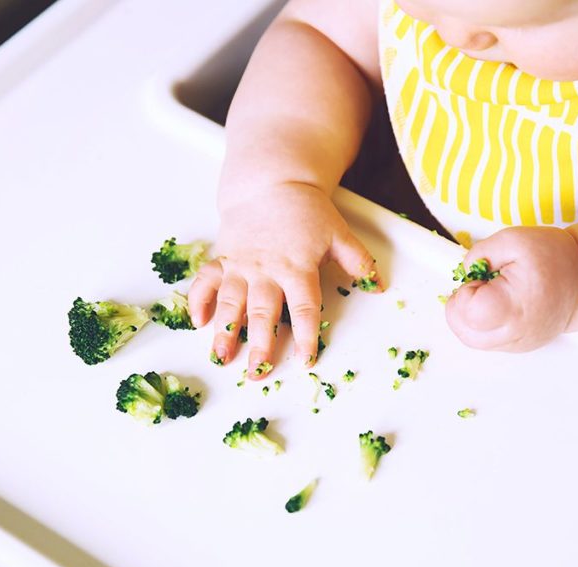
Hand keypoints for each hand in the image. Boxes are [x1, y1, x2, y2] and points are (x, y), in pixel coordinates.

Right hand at [188, 181, 380, 377]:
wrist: (269, 182)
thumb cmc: (305, 210)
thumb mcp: (338, 233)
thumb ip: (359, 262)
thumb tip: (379, 286)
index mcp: (297, 267)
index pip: (303, 308)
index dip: (305, 335)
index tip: (305, 359)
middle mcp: (266, 270)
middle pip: (263, 312)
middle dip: (259, 345)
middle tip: (257, 372)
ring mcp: (241, 265)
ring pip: (230, 302)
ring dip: (224, 330)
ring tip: (221, 356)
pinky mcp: (222, 258)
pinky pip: (205, 281)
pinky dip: (198, 300)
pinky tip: (197, 322)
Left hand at [445, 226, 577, 351]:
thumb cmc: (553, 259)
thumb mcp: (515, 239)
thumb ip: (481, 252)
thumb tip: (464, 271)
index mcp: (516, 305)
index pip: (469, 312)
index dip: (465, 292)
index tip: (481, 279)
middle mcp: (516, 332)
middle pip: (465, 331)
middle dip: (463, 305)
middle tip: (483, 286)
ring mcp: (516, 344)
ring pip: (471, 339)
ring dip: (468, 316)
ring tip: (489, 295)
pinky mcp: (516, 347)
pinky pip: (484, 340)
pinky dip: (481, 323)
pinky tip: (497, 305)